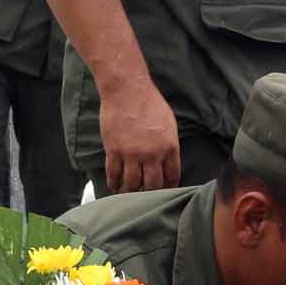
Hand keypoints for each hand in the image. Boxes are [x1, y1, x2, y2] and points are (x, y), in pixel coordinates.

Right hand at [100, 75, 182, 192]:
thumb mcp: (169, 123)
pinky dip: (114, 183)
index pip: (172, 176)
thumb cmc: (149, 102)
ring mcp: (131, 154)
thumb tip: (167, 162)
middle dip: (151, 192)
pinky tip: (115, 186)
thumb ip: (169, 144)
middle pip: (153, 185)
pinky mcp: (114, 150)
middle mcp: (152, 154)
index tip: (165, 190)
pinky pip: (113, 174)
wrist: (126, 90)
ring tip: (130, 193)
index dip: (169, 186)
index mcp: (169, 147)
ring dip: (131, 191)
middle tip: (147, 194)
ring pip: (132, 184)